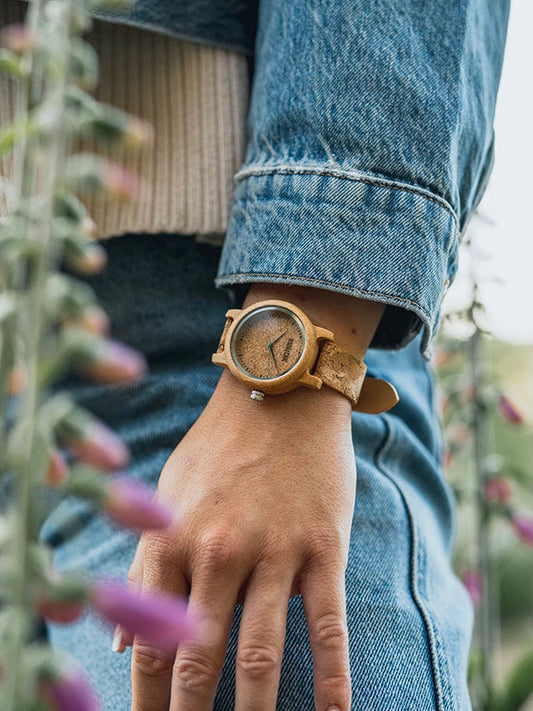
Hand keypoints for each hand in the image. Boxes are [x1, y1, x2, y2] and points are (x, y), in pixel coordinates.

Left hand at [127, 369, 355, 709]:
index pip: (150, 643)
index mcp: (172, 542)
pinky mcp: (320, 548)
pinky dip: (332, 679)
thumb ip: (146, 568)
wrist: (281, 396)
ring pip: (261, 653)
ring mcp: (272, 551)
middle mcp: (217, 552)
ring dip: (254, 709)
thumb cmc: (219, 450)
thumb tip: (122, 645)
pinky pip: (326, 624)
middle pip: (200, 660)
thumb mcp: (167, 497)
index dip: (146, 701)